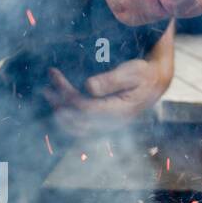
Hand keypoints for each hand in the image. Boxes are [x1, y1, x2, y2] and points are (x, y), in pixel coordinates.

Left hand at [44, 57, 170, 135]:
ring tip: (48, 95)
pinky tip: (59, 107)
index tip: (54, 74)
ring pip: (77, 129)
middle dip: (58, 103)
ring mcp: (108, 126)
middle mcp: (111, 123)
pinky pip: (81, 130)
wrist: (155, 83)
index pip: (84, 107)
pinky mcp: (104, 125)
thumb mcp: (132, 72)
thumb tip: (88, 86)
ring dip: (60, 113)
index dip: (66, 93)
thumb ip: (111, 80)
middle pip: (77, 120)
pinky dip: (67, 121)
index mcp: (118, 111)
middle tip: (46, 87)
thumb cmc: (144, 74)